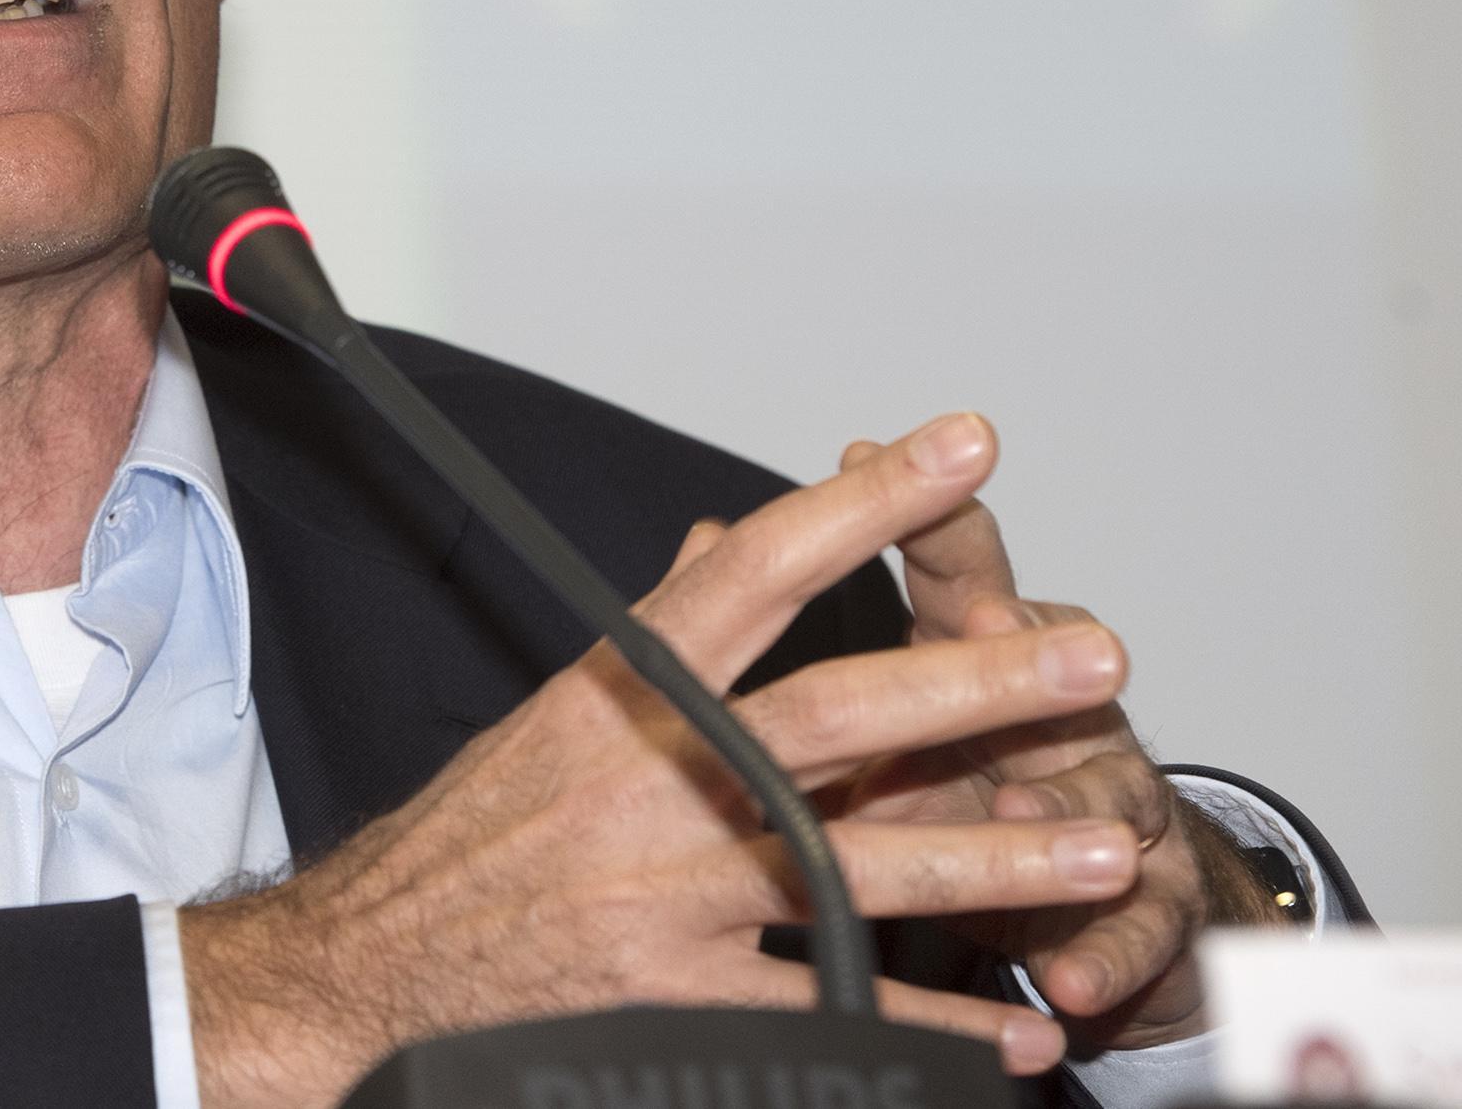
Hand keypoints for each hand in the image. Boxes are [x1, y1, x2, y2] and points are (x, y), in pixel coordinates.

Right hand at [180, 416, 1139, 1108]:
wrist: (372, 963)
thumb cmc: (472, 836)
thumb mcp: (555, 713)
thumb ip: (659, 633)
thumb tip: (722, 538)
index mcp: (623, 694)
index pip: (756, 571)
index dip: (863, 506)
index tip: (958, 447)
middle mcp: (652, 781)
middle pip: (834, 715)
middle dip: (975, 686)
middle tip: (1091, 655)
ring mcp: (665, 892)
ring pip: (855, 866)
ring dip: (995, 859)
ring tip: (1106, 843)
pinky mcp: (672, 997)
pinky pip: (828, 1012)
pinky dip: (930, 1029)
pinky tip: (1018, 1031)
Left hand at [821, 418, 1287, 1050]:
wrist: (1123, 927)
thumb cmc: (971, 794)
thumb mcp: (885, 728)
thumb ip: (808, 648)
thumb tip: (711, 547)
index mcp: (983, 666)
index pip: (956, 576)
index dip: (915, 518)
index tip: (867, 457)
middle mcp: (1059, 721)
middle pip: (1036, 669)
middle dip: (1005, 644)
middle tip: (987, 618)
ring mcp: (1112, 816)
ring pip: (1097, 797)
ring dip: (1057, 807)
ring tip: (1029, 809)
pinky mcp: (1146, 922)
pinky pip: (1128, 938)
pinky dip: (1095, 960)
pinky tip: (1065, 991)